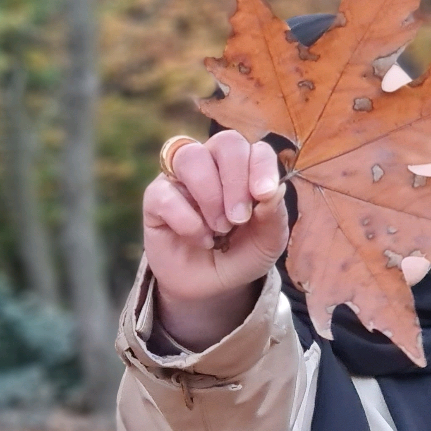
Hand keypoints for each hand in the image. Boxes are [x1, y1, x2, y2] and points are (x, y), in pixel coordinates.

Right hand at [142, 132, 288, 349]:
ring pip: (190, 157)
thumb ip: (274, 216)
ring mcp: (181, 177)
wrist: (209, 287)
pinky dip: (187, 221)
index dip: (261, 166)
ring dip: (210, 195)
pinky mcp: (155, 198)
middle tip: (239, 219)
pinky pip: (165, 193)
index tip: (264, 194)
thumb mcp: (267, 243)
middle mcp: (213, 164)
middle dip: (236, 180)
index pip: (256, 149)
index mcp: (246, 168)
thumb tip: (274, 190)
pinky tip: (201, 239)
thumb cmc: (241, 254)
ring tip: (220, 228)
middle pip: (226, 143)